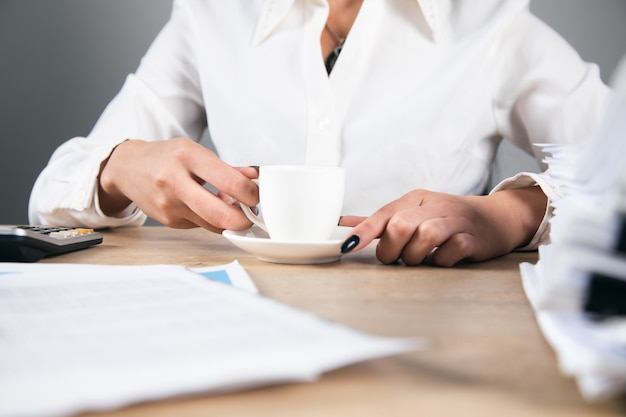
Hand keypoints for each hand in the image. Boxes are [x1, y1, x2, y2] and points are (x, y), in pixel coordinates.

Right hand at [98, 138, 258, 232]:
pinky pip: (201, 226)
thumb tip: (255, 179)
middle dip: (244, 219)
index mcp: (187, 157)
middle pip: (220, 214)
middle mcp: (175, 181)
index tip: (257, 195)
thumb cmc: (167, 157)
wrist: (129, 168)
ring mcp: (169, 205)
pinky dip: (212, 220)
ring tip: (234, 207)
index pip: (230, 182)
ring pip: (213, 224)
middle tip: (252, 213)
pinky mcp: (169, 221)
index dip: (251, 194)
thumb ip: (227, 168)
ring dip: (230, 221)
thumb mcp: (196, 152)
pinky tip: (210, 207)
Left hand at [339, 187, 546, 265]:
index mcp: (415, 199)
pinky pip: (452, 251)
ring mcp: (455, 221)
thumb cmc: (447, 218)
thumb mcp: (414, 211)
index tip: (348, 247)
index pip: (384, 214)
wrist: (496, 217)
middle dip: (391, 248)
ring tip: (418, 259)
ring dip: (415, 256)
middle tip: (394, 258)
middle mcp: (434, 206)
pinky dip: (442, 261)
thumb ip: (383, 220)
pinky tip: (442, 260)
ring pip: (426, 236)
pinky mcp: (473, 238)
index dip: (364, 231)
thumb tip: (346, 223)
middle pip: (401, 225)